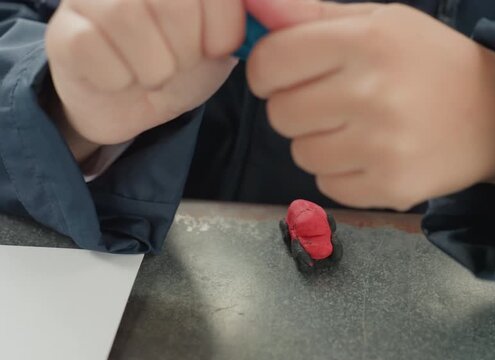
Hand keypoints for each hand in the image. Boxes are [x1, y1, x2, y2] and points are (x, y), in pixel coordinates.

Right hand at [45, 0, 245, 160]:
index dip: (223, 28)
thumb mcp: (228, 37)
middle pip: (173, 1)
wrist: (137, 104)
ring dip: (154, 67)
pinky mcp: (63, 32)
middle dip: (187, 49)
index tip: (213, 46)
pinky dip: (120, 79)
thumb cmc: (185, 63)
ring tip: (152, 72)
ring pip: (129, 18)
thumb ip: (248, 13)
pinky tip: (122, 77)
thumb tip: (287, 9)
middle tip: (178, 61)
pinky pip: (94, 48)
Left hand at [246, 0, 494, 209]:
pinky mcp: (392, 187)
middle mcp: (373, 94)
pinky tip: (371, 154)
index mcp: (366, 42)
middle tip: (333, 101)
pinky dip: (340, 172)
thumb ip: (312, 14)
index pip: (270, 62)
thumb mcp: (378, 20)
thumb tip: (255, 6)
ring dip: (318, 141)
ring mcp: (383, 147)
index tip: (284, 74)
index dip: (267, 71)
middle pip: (280, 113)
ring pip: (300, 153)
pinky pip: (326, 185)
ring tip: (358, 128)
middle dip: (296, 107)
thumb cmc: (427, 60)